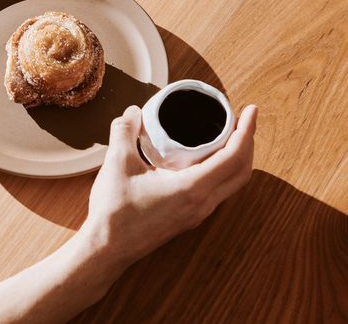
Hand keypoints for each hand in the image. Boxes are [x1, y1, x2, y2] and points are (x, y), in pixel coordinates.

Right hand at [80, 104, 256, 270]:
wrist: (107, 247)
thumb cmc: (115, 211)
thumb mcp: (117, 163)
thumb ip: (124, 131)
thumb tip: (133, 111)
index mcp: (192, 188)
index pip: (234, 157)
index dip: (247, 131)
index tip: (250, 111)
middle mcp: (202, 203)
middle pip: (241, 172)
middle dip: (248, 143)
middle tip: (242, 119)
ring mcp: (197, 213)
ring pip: (232, 184)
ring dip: (238, 159)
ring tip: (228, 135)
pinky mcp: (189, 217)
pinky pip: (218, 191)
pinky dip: (223, 170)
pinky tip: (206, 159)